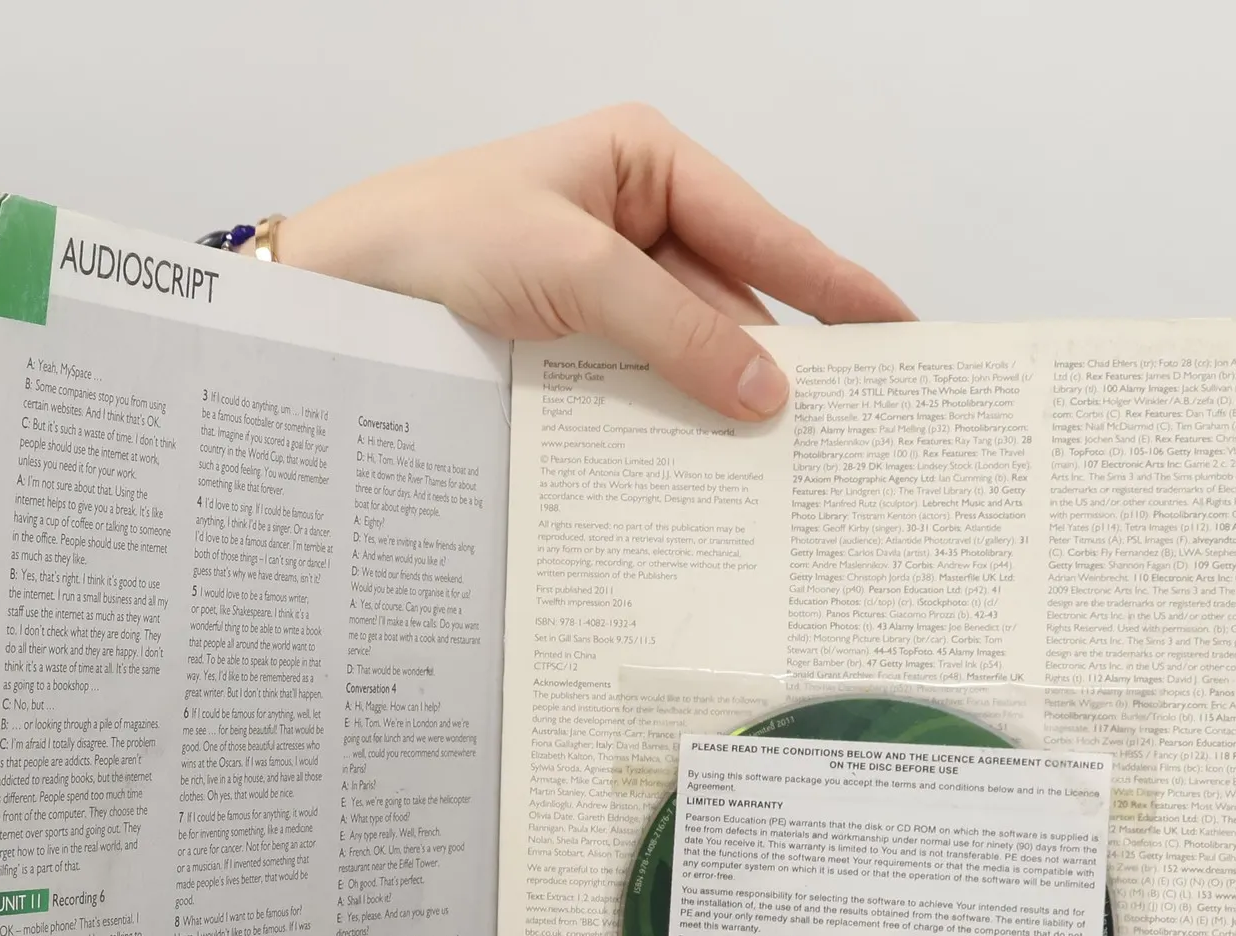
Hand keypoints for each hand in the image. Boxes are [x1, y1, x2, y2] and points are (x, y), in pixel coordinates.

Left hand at [271, 103, 913, 420]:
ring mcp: (604, 294)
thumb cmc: (436, 241)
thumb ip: (677, 332)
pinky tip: (710, 468)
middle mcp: (633, 223)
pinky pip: (645, 390)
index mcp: (646, 166)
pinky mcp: (572, 351)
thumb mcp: (573, 271)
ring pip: (692, 356)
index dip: (837, 288)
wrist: (331, 297)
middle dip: (786, 364)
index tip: (904, 332)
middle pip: (737, 302)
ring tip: (792, 466)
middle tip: (856, 425)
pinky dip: (674, 428)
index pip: (766, 232)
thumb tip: (767, 393)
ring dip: (727, 409)